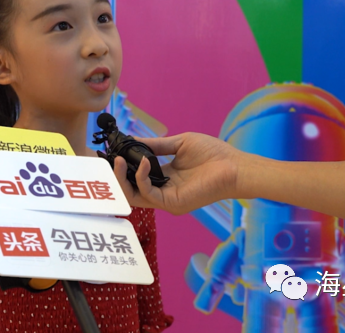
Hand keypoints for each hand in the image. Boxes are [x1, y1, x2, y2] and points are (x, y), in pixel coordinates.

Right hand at [113, 132, 243, 214]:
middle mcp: (163, 191)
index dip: (121, 168)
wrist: (235, 166)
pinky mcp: (174, 204)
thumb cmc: (213, 154)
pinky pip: (149, 194)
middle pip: (129, 190)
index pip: (135, 178)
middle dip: (115, 177)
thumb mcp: (178, 144)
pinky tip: (145, 163)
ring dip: (122, 179)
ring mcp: (168, 200)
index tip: (111, 154)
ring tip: (119, 161)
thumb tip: (133, 141)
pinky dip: (142, 179)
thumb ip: (156, 145)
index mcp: (164, 178)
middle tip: (110, 160)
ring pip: (134, 196)